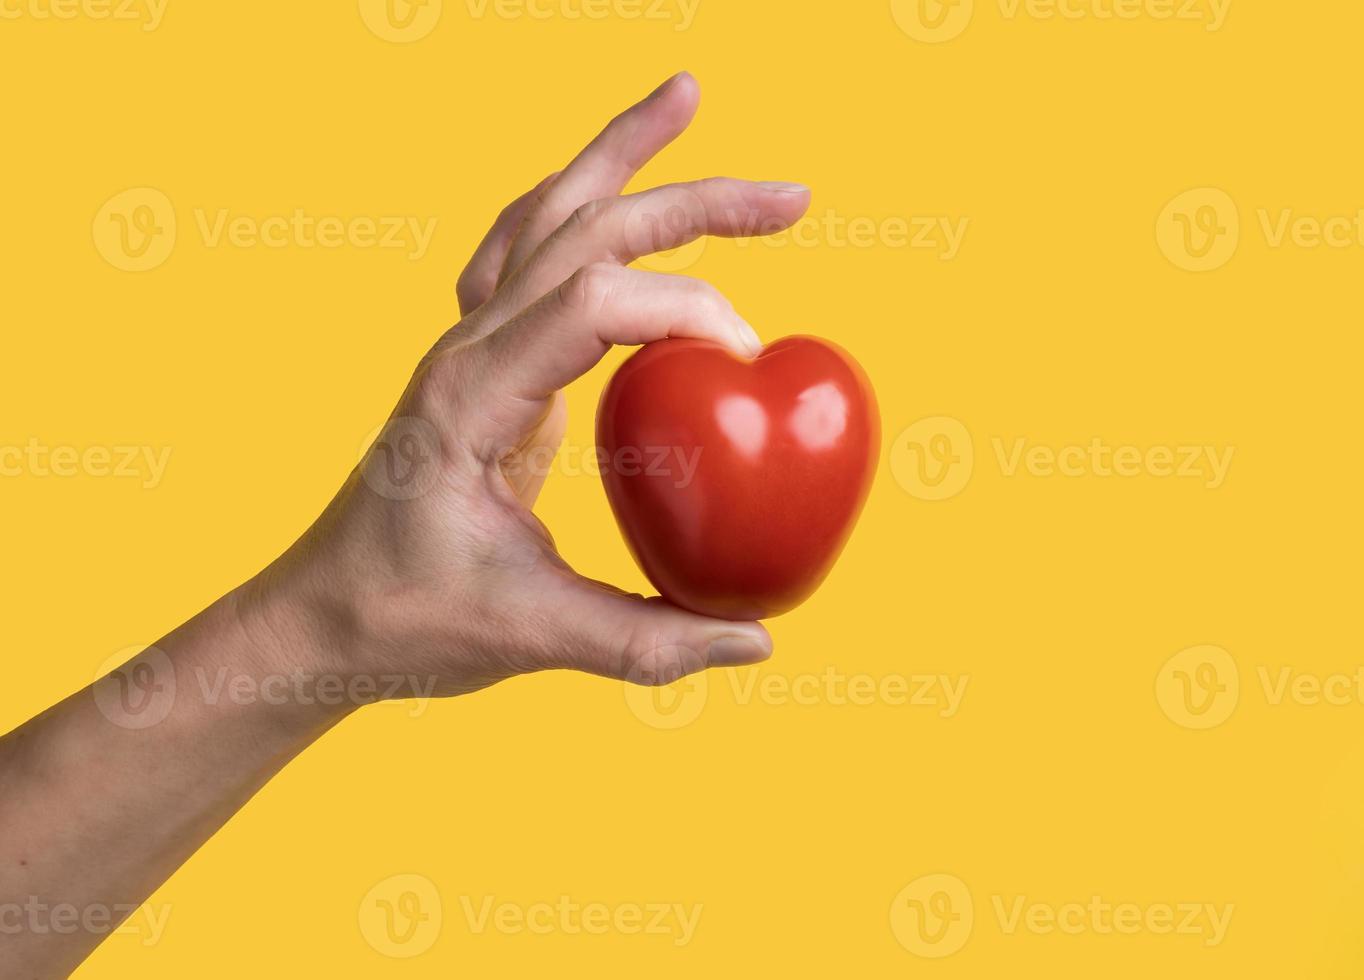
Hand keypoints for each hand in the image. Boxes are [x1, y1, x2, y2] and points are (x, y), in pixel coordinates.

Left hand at [239, 72, 811, 695]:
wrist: (320, 615)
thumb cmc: (405, 622)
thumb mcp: (528, 637)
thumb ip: (645, 642)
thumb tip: (757, 642)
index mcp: (467, 399)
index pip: (589, 305)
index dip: (685, 311)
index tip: (748, 363)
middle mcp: (462, 349)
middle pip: (582, 229)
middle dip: (692, 201)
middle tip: (794, 198)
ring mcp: (464, 344)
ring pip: (546, 213)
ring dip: (621, 155)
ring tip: (687, 97)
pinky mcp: (481, 358)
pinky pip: (528, 249)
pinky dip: (579, 202)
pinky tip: (615, 185)